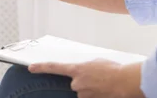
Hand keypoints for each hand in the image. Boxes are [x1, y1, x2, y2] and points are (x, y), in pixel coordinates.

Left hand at [29, 60, 143, 97]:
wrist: (125, 82)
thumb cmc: (114, 70)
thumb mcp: (96, 63)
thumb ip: (85, 68)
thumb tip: (83, 74)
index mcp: (77, 69)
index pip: (54, 67)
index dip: (41, 67)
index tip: (31, 68)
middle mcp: (77, 83)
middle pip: (75, 84)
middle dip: (84, 82)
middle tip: (98, 80)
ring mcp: (83, 94)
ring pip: (83, 93)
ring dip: (92, 90)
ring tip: (104, 85)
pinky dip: (96, 95)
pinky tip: (105, 91)